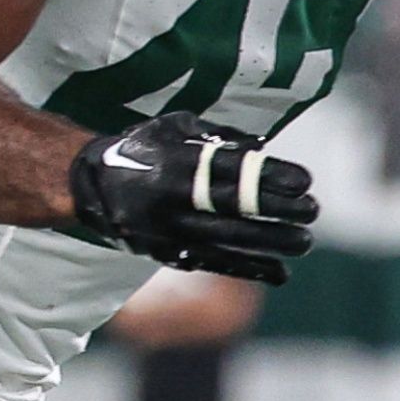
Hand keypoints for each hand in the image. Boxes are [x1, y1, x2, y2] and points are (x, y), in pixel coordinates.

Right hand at [68, 112, 317, 284]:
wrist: (86, 185)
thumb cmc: (141, 148)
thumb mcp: (174, 127)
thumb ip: (218, 136)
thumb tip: (262, 148)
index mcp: (177, 162)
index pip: (234, 171)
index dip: (272, 177)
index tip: (306, 181)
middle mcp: (171, 199)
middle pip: (234, 209)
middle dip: (278, 212)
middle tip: (313, 211)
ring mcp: (166, 231)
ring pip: (226, 241)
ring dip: (269, 245)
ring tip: (305, 242)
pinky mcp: (162, 254)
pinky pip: (211, 264)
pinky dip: (246, 270)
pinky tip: (279, 273)